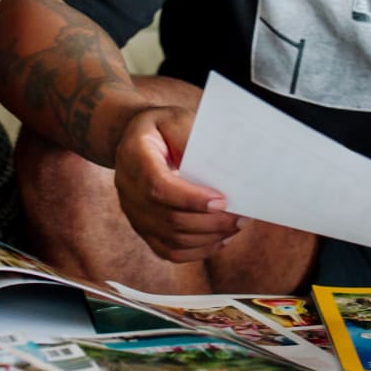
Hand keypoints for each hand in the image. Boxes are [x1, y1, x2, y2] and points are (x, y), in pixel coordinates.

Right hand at [111, 104, 240, 262]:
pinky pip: (168, 251)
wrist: (134, 139)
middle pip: (169, 219)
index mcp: (134, 157)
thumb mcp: (174, 119)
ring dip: (209, 237)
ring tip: (236, 226)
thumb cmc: (161, 127)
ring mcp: (133, 213)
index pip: (159, 187)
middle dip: (210, 222)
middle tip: (242, 216)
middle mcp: (128, 189)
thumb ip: (190, 139)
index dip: (191, 199)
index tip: (222, 201)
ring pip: (172, 239)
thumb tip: (218, 168)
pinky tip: (219, 239)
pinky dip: (197, 251)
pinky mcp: (142, 229)